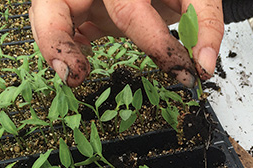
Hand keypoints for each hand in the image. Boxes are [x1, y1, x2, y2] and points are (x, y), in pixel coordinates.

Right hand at [29, 0, 223, 86]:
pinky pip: (67, 27)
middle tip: (74, 75)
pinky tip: (80, 65)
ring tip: (73, 75)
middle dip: (56, 39)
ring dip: (55, 46)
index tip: (181, 73)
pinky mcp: (89, 9)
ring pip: (49, 14)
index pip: (130, 10)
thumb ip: (203, 22)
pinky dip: (67, 47)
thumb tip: (203, 65)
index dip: (156, 46)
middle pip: (56, 3)